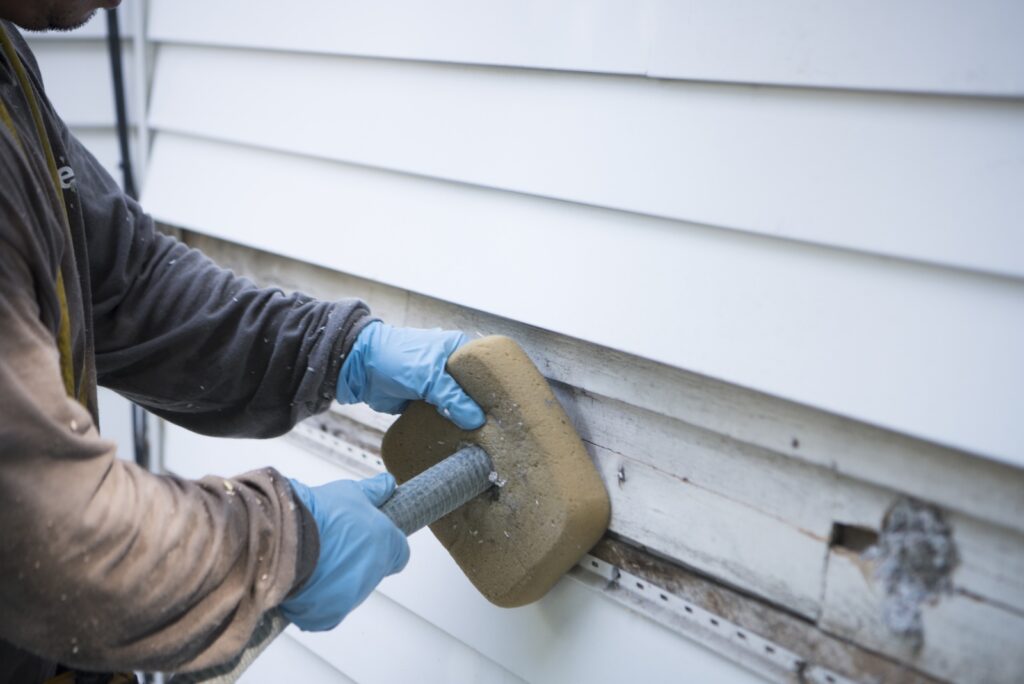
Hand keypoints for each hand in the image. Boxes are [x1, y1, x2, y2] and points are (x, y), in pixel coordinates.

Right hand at [281, 473, 408, 630]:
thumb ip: (374, 492)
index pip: (400, 553)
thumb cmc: (319, 514)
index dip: (383, 545)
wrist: (285, 537)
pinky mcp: (331, 614)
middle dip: (356, 561)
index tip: (367, 539)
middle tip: (332, 546)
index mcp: (388, 544)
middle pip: (372, 571)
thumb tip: (387, 484)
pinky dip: (318, 600)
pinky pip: (328, 610)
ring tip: (314, 560)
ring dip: (336, 580)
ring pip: (349, 590)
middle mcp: (375, 573)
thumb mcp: (350, 492)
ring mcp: (354, 596)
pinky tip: (306, 580)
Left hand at [337, 322, 485, 429]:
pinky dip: (448, 427)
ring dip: (465, 420)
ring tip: (484, 438)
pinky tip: (460, 439)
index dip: (496, 388)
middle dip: (482, 408)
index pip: (486, 369)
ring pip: (459, 406)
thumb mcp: (429, 376)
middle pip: (475, 391)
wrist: (359, 367)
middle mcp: (452, 367)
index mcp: (459, 349)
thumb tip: (476, 419)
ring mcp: (439, 386)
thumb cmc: (395, 357)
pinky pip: (442, 417)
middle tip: (497, 428)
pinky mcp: (426, 402)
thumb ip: (454, 398)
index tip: (507, 407)